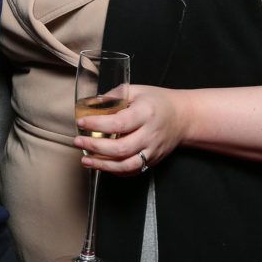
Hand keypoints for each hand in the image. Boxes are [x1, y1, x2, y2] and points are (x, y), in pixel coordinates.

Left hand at [73, 84, 189, 175]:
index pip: (119, 122)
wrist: (183, 117)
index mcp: (146, 113)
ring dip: (103, 165)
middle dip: (96, 147)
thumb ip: (114, 95)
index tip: (81, 122)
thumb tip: (90, 104)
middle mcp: (150, 134)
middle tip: (78, 142)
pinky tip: (101, 165)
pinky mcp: (152, 161)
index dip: (98, 124)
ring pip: (127, 165)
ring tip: (85, 160)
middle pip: (121, 148)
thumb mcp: (137, 90)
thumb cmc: (157, 101)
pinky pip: (132, 171)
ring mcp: (152, 151)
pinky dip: (114, 171)